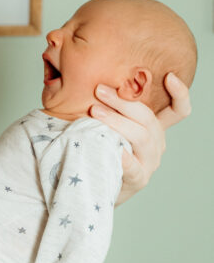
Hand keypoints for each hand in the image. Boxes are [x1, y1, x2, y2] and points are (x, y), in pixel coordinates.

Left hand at [90, 73, 191, 204]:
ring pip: (141, 137)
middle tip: (99, 90)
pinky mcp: (138, 180)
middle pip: (148, 119)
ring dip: (117, 122)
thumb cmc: (103, 149)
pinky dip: (125, 157)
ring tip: (95, 112)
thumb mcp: (113, 126)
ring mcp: (149, 163)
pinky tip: (115, 149)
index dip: (179, 94)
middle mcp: (157, 144)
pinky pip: (133, 167)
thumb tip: (84, 82)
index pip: (177, 111)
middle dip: (124, 102)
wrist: (98, 185)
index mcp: (155, 128)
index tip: (169, 76)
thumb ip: (108, 107)